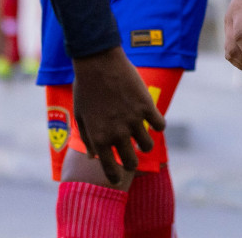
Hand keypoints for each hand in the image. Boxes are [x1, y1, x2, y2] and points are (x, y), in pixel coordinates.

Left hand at [70, 47, 163, 185]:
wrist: (97, 63)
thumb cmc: (85, 89)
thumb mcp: (81, 116)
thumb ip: (87, 138)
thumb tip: (93, 156)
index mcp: (99, 138)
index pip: (110, 169)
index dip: (115, 177)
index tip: (118, 178)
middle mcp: (117, 133)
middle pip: (132, 162)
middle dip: (131, 162)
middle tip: (131, 155)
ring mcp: (133, 120)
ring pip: (148, 146)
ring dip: (145, 144)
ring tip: (142, 137)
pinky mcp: (146, 106)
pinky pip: (160, 125)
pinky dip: (158, 125)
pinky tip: (153, 119)